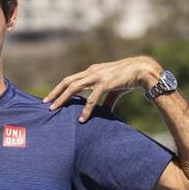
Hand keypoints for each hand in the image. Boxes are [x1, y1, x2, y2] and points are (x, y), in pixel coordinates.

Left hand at [43, 56, 161, 122]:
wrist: (143, 70)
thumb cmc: (129, 78)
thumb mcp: (113, 88)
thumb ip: (106, 99)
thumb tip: (104, 112)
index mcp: (92, 71)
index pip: (71, 79)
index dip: (60, 88)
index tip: (50, 97)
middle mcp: (92, 72)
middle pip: (68, 82)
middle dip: (55, 92)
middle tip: (45, 103)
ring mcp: (98, 76)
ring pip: (74, 87)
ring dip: (63, 99)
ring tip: (54, 109)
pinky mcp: (106, 83)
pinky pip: (92, 98)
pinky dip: (86, 109)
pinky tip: (81, 119)